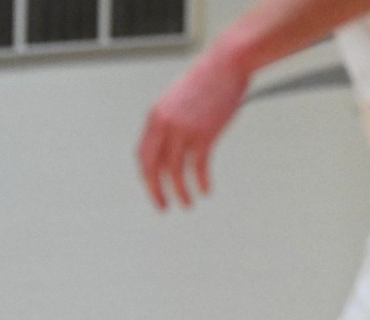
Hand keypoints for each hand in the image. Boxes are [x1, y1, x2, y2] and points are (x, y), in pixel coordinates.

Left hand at [138, 49, 249, 209]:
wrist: (227, 61)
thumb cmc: (207, 78)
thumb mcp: (179, 98)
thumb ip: (171, 120)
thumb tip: (172, 145)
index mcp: (155, 116)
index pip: (142, 154)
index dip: (147, 175)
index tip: (154, 187)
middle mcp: (164, 125)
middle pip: (152, 167)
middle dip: (155, 191)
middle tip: (163, 207)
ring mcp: (183, 130)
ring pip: (175, 172)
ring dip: (180, 192)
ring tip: (187, 205)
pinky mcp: (204, 133)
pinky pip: (198, 166)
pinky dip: (201, 182)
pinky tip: (206, 191)